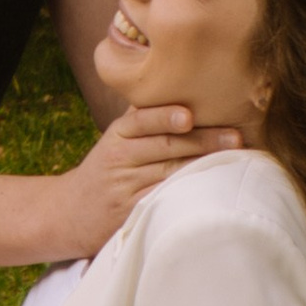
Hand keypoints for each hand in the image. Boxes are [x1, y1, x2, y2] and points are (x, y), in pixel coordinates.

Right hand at [55, 103, 242, 255]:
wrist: (70, 212)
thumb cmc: (105, 169)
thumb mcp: (115, 140)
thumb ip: (143, 121)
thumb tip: (184, 90)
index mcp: (117, 136)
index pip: (141, 121)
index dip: (164, 117)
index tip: (189, 115)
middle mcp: (119, 160)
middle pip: (164, 147)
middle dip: (203, 141)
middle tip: (236, 137)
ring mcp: (125, 189)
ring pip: (169, 175)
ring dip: (204, 167)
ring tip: (235, 161)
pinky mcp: (132, 214)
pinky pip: (163, 202)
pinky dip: (187, 195)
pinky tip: (211, 191)